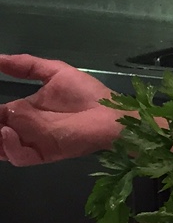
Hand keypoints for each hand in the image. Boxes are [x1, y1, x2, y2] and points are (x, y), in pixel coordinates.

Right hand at [0, 54, 121, 165]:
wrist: (112, 113)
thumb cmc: (87, 94)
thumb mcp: (53, 72)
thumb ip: (25, 66)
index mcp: (23, 110)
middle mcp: (23, 128)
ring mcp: (32, 142)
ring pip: (0, 147)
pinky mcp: (44, 153)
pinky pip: (19, 157)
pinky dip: (9, 147)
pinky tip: (8, 131)